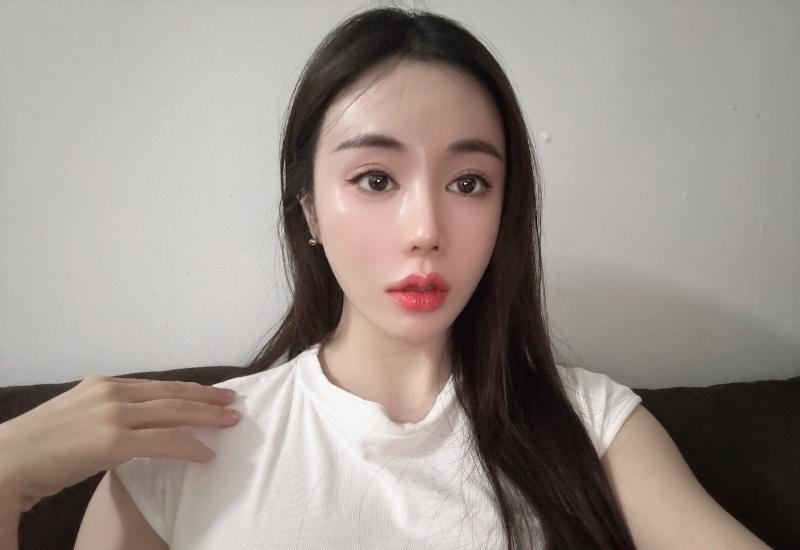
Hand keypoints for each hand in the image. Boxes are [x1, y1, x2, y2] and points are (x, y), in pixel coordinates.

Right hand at [0, 375, 240, 512]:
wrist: (6, 460)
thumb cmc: (38, 445)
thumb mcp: (79, 416)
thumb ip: (108, 415)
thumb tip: (134, 427)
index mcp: (104, 385)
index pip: (158, 385)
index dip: (189, 390)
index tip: (211, 393)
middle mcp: (113, 393)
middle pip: (173, 394)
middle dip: (207, 398)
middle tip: (233, 402)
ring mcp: (114, 414)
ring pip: (175, 412)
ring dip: (208, 417)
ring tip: (231, 422)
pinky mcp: (113, 441)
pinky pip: (164, 442)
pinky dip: (190, 446)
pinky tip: (206, 453)